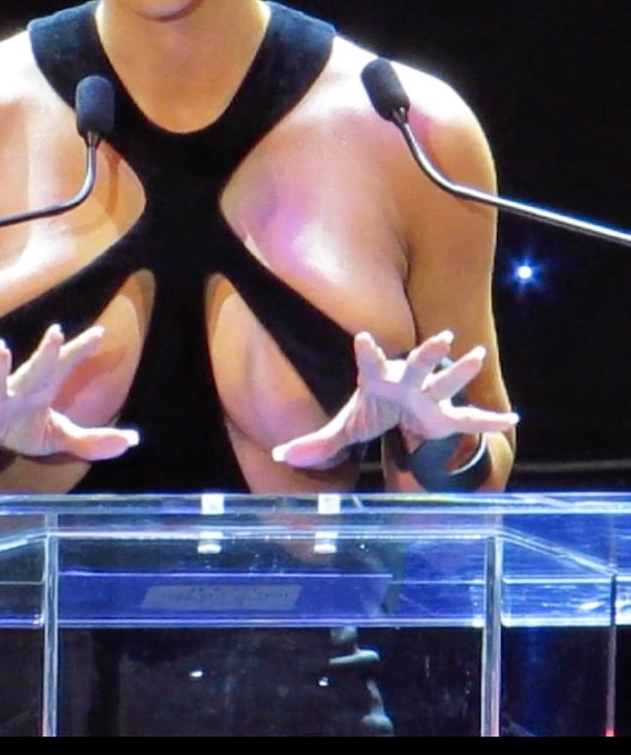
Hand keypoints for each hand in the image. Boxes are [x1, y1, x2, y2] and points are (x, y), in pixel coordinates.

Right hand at [0, 324, 138, 461]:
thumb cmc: (20, 427)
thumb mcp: (57, 435)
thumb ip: (91, 440)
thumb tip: (133, 441)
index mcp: (42, 387)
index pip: (63, 364)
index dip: (80, 349)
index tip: (100, 333)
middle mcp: (20, 389)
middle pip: (35, 369)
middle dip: (45, 352)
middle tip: (57, 332)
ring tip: (1, 348)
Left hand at [272, 329, 517, 468]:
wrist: (400, 408)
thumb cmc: (373, 408)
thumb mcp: (345, 426)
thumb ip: (317, 442)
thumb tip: (280, 455)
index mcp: (379, 381)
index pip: (371, 364)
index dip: (367, 352)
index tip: (362, 337)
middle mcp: (408, 381)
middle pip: (418, 364)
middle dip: (428, 352)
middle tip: (441, 339)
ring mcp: (430, 396)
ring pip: (448, 380)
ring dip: (463, 370)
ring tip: (477, 354)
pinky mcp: (447, 415)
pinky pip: (472, 419)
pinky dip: (491, 421)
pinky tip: (512, 419)